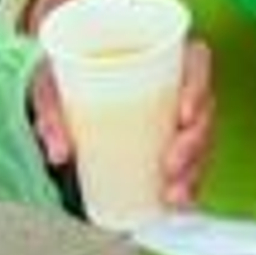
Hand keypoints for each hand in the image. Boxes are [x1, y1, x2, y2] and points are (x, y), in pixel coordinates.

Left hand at [30, 40, 215, 209]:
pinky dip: (188, 184)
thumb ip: (52, 111)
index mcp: (156, 53)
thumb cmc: (64, 78)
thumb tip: (60, 152)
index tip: (183, 114)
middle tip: (169, 165)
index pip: (197, 61)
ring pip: (202, 139)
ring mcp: (175, 115)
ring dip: (194, 170)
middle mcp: (174, 83)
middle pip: (204, 108)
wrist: (59, 93)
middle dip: (194, 142)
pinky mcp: (169, 142)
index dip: (198, 86)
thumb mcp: (51, 85)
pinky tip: (176, 201)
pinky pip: (192, 162)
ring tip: (172, 193)